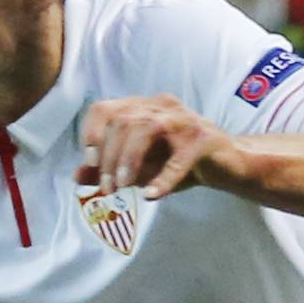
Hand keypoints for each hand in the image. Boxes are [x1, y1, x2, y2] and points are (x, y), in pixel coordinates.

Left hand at [77, 95, 242, 202]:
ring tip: (122, 187)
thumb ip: (108, 169)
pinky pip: (178, 159)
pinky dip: (162, 179)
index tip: (88, 163)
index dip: (91, 134)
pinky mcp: (203, 139)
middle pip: (122, 122)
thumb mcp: (140, 168)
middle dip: (107, 157)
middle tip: (107, 188)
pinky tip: (150, 196)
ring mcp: (183, 120)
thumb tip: (77, 176)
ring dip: (128, 161)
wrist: (226, 165)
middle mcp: (160, 106)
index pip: (104, 109)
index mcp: (142, 107)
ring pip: (146, 129)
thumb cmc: (180, 162)